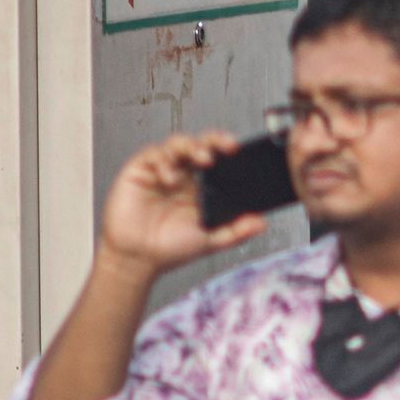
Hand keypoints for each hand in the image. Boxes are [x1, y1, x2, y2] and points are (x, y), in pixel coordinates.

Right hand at [96, 131, 267, 282]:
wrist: (138, 259)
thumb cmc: (170, 248)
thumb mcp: (211, 240)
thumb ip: (236, 231)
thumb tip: (261, 222)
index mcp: (201, 186)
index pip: (217, 158)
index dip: (226, 149)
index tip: (238, 150)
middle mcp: (183, 175)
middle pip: (200, 144)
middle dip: (213, 140)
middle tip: (225, 147)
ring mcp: (161, 171)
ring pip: (177, 143)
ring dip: (191, 146)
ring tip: (200, 160)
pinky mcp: (139, 171)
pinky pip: (152, 155)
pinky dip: (164, 161)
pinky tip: (170, 177)